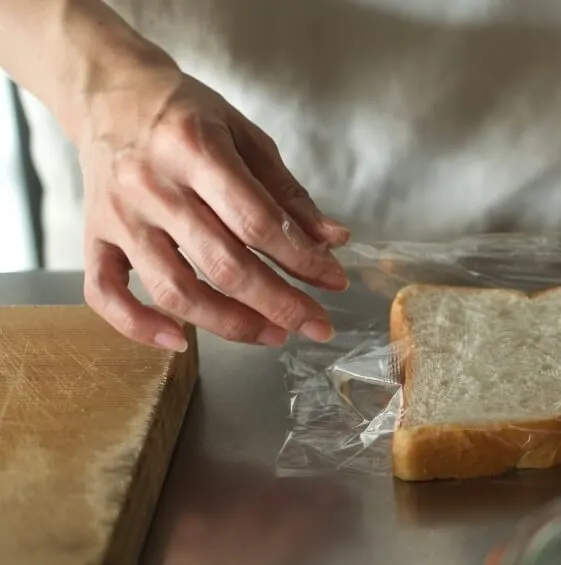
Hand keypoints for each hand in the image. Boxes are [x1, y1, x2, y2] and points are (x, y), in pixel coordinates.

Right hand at [78, 61, 351, 350]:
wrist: (110, 93)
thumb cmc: (187, 117)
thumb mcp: (246, 137)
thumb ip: (288, 194)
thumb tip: (333, 242)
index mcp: (194, 150)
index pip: (256, 221)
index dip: (302, 259)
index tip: (335, 282)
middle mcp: (151, 185)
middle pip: (222, 264)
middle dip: (279, 304)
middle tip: (317, 325)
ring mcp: (118, 216)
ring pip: (173, 290)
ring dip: (229, 324)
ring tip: (273, 335)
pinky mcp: (93, 236)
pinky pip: (104, 294)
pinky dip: (138, 326)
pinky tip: (180, 342)